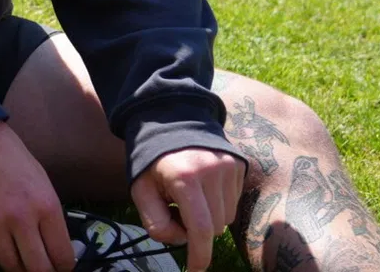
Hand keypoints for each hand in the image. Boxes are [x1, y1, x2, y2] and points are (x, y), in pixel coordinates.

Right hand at [0, 123, 76, 271]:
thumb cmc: (12, 159)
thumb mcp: (43, 183)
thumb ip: (51, 217)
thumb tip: (57, 248)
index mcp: (46, 205)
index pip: (63, 257)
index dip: (63, 266)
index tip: (59, 264)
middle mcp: (21, 217)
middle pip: (38, 269)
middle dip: (42, 270)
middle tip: (38, 263)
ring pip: (10, 266)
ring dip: (15, 264)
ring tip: (15, 252)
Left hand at [131, 148, 245, 271]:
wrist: (170, 122)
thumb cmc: (151, 162)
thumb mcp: (140, 190)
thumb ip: (155, 222)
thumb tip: (182, 241)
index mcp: (184, 178)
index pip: (200, 228)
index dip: (199, 255)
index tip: (195, 270)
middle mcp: (212, 171)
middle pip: (214, 227)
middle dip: (197, 230)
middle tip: (177, 210)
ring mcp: (229, 167)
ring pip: (228, 217)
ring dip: (210, 217)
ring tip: (190, 197)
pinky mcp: (239, 165)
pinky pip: (235, 201)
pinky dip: (220, 204)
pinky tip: (204, 188)